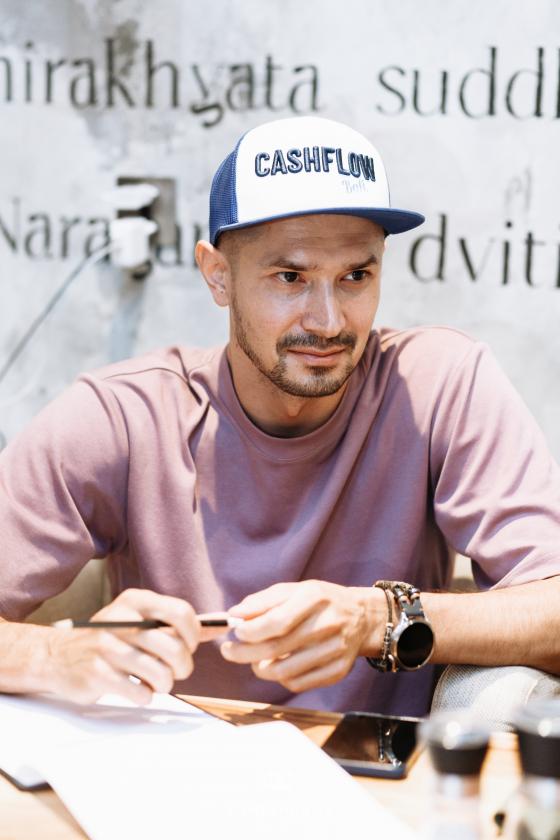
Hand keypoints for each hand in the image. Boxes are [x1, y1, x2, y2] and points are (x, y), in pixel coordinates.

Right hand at [44, 589, 224, 704]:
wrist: (57, 656)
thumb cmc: (109, 638)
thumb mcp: (138, 619)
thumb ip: (174, 623)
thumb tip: (220, 625)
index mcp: (135, 600)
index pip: (181, 613)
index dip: (194, 635)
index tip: (190, 646)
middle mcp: (121, 619)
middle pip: (174, 646)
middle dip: (183, 666)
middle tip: (178, 672)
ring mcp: (105, 647)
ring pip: (159, 672)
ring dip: (165, 684)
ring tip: (158, 683)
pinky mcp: (95, 674)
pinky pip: (139, 692)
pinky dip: (145, 696)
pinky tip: (137, 690)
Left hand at [220, 580, 383, 692]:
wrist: (362, 617)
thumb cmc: (320, 601)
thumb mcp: (295, 590)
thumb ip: (263, 601)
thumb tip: (234, 614)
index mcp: (315, 597)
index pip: (277, 621)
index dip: (251, 631)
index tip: (235, 632)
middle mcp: (328, 624)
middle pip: (277, 648)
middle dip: (244, 653)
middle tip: (229, 651)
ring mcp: (335, 650)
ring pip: (285, 671)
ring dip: (259, 668)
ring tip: (253, 660)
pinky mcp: (338, 671)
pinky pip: (298, 683)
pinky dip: (280, 678)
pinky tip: (277, 665)